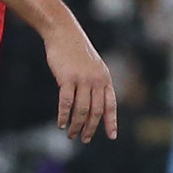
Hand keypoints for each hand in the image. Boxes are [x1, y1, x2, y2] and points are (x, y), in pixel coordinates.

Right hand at [45, 24, 117, 142]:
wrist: (63, 32)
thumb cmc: (75, 50)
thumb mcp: (92, 66)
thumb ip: (94, 83)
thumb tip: (92, 103)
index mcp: (105, 78)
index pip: (111, 105)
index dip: (111, 122)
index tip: (112, 136)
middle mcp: (97, 80)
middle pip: (96, 111)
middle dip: (91, 128)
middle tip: (85, 139)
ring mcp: (82, 79)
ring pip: (82, 110)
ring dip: (77, 125)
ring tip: (71, 134)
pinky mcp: (67, 78)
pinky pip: (66, 103)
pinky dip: (64, 116)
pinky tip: (61, 124)